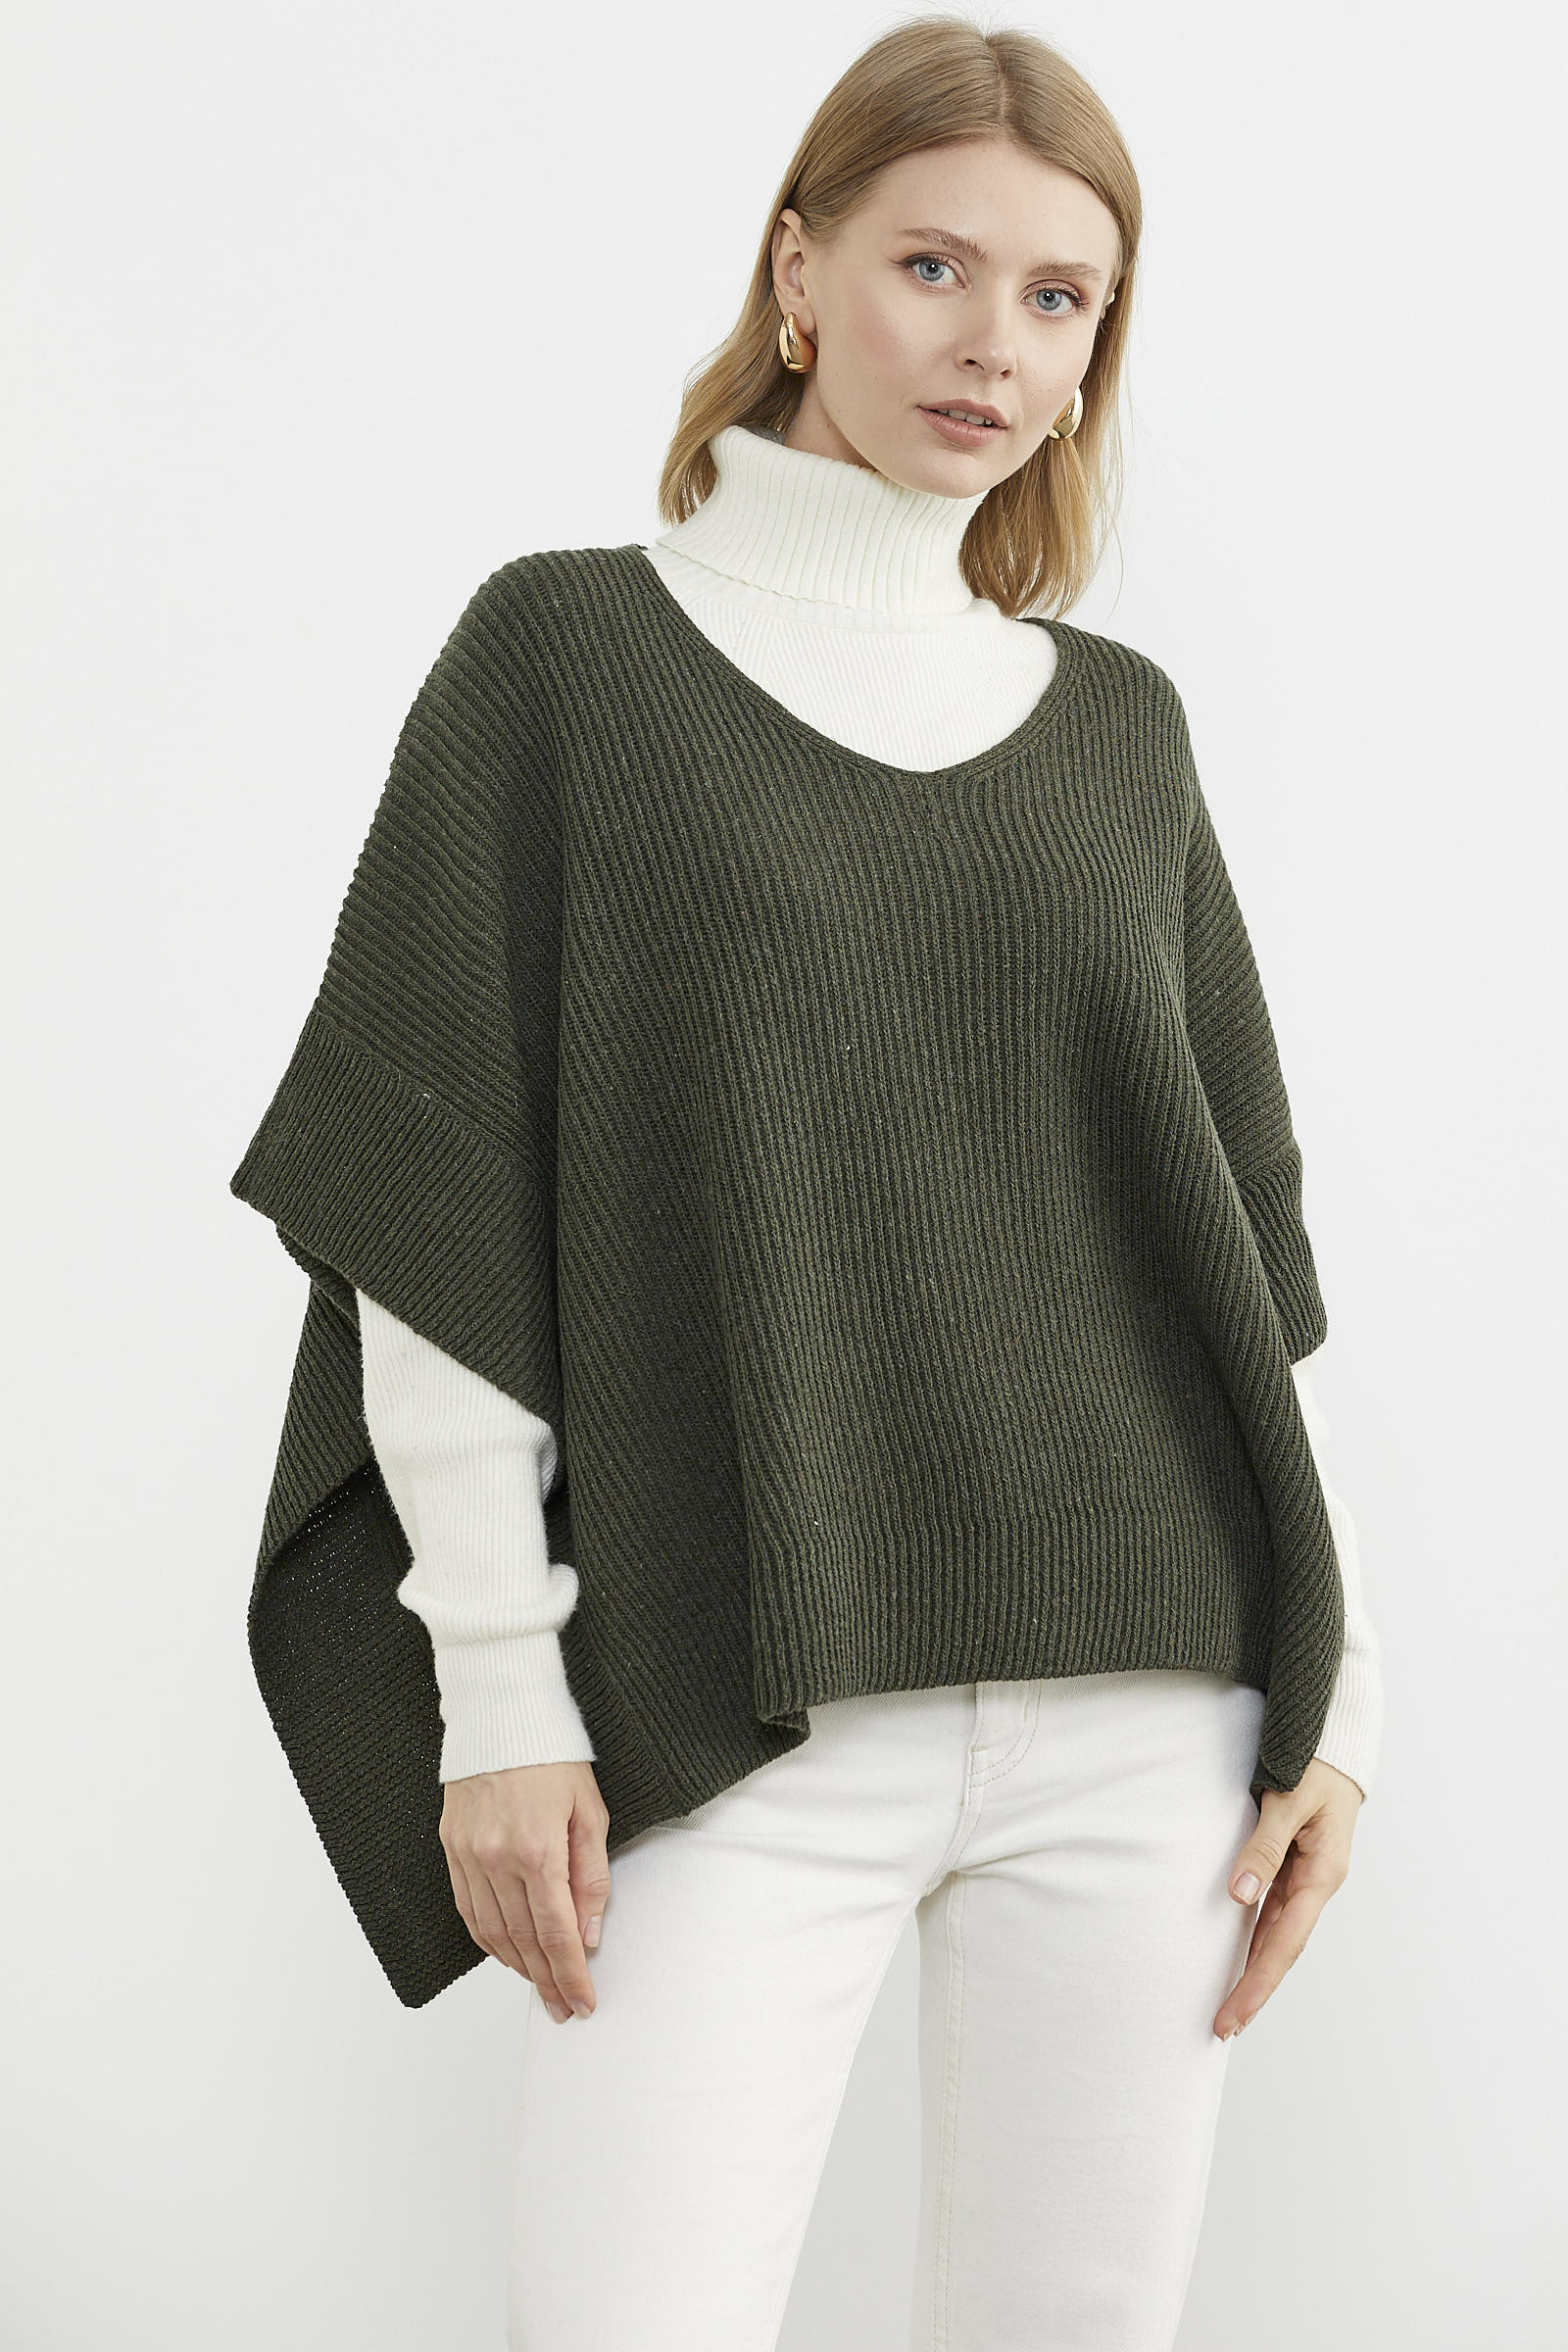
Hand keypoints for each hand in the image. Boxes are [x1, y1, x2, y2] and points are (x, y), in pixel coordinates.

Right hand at [440, 1761, 610, 2024]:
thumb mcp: (590, 1811)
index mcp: (539, 1850)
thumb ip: (591, 1876)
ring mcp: (470, 1855)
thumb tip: (589, 1933)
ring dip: (517, 1966)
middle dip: (546, 1980)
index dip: (570, 1974)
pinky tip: (504, 1951)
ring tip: (539, 1985)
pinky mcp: (452, 1847)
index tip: (583, 2001)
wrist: (502, 1715)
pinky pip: (467, 1908)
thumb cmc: (553, 1755)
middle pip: (523, 1941)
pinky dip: (487, 1939)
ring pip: (491, 1932)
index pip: (556, 1933)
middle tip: (564, 2007)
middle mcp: (498, 1859)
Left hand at [1213, 1756, 1362, 2041]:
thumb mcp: (1289, 1798)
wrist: (1336, 1740)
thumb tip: (1240, 1894)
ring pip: (1277, 1933)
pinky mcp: (1294, 1865)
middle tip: (1223, 2028)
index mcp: (1323, 1873)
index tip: (1235, 2015)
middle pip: (1282, 1948)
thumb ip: (1264, 1844)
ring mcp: (1306, 1876)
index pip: (1286, 1941)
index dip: (1259, 1981)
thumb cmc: (1314, 1762)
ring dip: (1254, 1969)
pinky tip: (1240, 1959)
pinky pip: (1273, 1910)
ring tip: (1230, 2008)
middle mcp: (1316, 1882)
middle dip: (1254, 1989)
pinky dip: (1256, 1938)